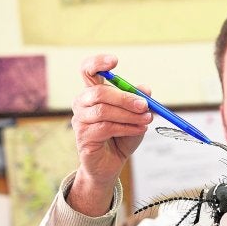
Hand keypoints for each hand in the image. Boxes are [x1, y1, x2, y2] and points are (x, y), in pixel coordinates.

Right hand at [69, 54, 152, 215]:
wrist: (111, 164)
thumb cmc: (121, 137)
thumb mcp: (135, 117)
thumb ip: (139, 102)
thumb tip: (146, 89)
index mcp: (93, 93)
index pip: (88, 70)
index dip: (98, 63)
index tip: (115, 61)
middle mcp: (82, 104)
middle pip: (98, 92)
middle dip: (125, 98)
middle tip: (145, 105)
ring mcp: (80, 121)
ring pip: (103, 111)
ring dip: (129, 115)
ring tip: (146, 120)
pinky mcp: (84, 138)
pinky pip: (106, 128)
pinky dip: (127, 128)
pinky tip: (140, 130)